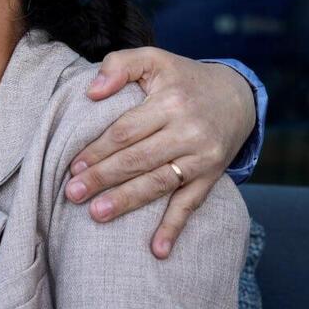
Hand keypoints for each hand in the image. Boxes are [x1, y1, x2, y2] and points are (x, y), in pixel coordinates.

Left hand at [64, 47, 255, 258]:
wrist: (236, 96)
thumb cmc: (182, 78)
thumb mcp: (154, 59)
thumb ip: (120, 65)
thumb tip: (92, 92)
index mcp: (170, 102)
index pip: (126, 131)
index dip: (98, 149)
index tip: (73, 165)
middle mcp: (188, 131)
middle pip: (138, 159)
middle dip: (103, 178)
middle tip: (73, 194)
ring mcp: (202, 157)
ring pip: (159, 183)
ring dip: (127, 202)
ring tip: (96, 215)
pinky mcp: (212, 176)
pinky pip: (191, 205)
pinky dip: (174, 228)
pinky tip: (157, 250)